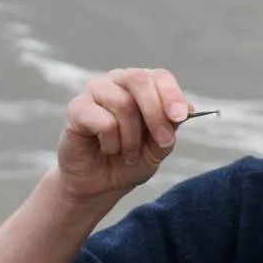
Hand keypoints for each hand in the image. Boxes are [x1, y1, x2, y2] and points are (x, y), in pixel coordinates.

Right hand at [57, 66, 190, 202]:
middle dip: (155, 114)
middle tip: (162, 142)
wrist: (99, 186)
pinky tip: (107, 150)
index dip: (171, 95)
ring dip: (132, 138)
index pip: (159, 76)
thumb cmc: (128, 163)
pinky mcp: (77, 109)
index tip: (180, 117)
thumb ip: (170, 128)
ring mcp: (95, 92)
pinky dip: (111, 143)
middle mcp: (117, 82)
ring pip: (123, 103)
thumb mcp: (157, 150)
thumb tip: (186, 108)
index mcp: (140, 86)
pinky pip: (103, 121)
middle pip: (139, 80)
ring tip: (128, 154)